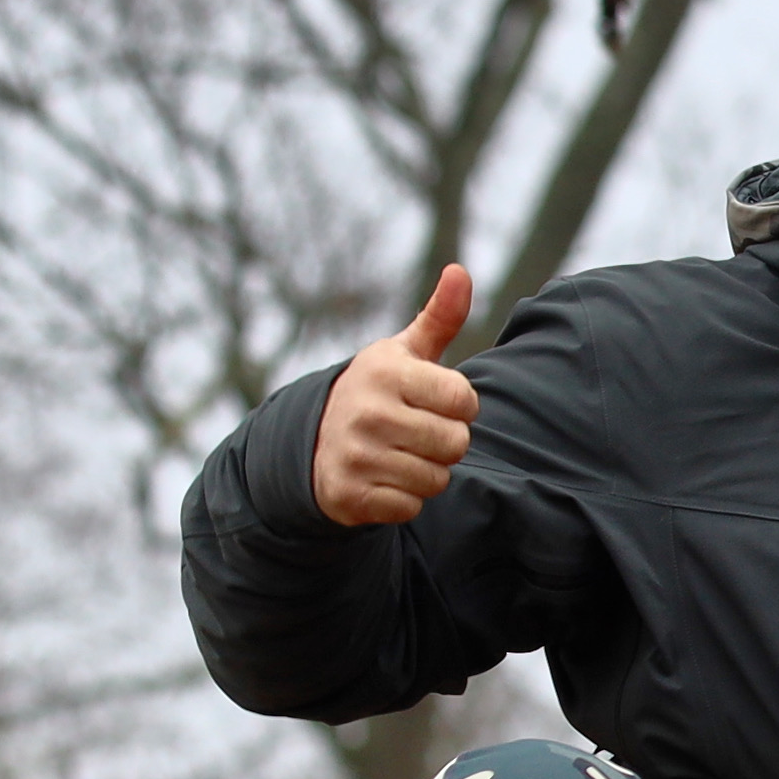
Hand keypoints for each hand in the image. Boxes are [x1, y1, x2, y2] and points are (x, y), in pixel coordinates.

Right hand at [312, 264, 480, 526]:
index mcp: (385, 372)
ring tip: (401, 453)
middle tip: (418, 432)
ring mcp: (355, 454)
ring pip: (437, 479)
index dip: (461, 406)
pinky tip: (384, 478)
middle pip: (456, 443)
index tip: (439, 402)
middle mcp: (367, 411)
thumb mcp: (405, 353)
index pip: (465, 400)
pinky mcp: (349, 494)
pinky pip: (411, 507)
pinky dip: (405, 498)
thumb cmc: (379, 392)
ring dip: (428, 472)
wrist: (314, 441)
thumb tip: (461, 271)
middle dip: (447, 442)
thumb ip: (439, 317)